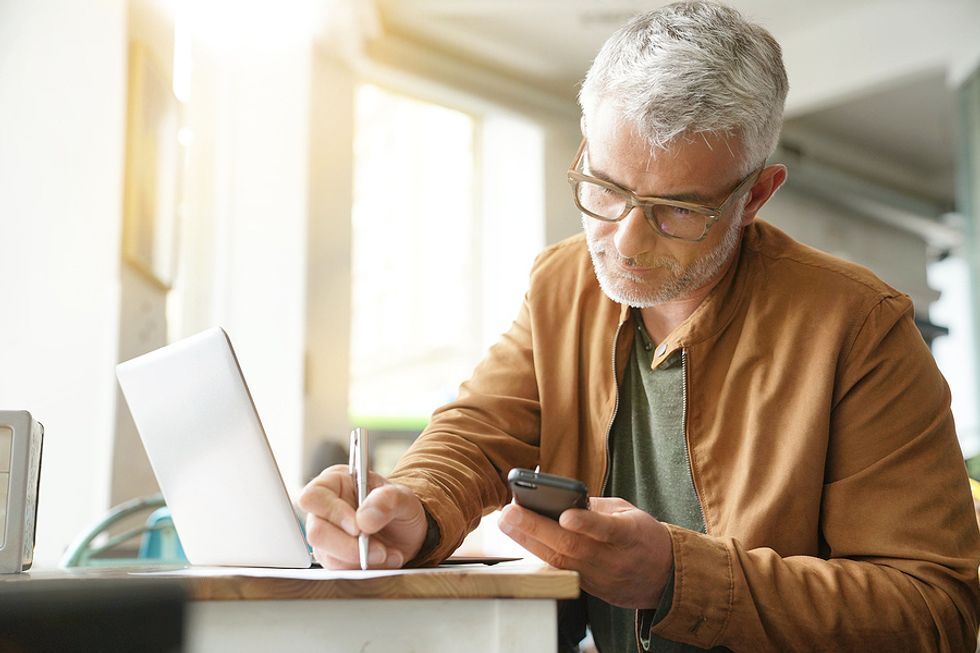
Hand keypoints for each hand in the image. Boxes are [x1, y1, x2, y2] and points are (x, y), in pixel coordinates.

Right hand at [298, 464, 427, 568]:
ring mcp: (326, 534)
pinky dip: (364, 568)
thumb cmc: (399, 506)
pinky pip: (339, 569)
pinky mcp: (332, 557)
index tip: (358, 527)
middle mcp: (324, 509)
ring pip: (327, 555)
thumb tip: (364, 519)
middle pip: (316, 532)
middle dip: (350, 546)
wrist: (406, 530)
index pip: (314, 496)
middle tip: (380, 549)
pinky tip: (383, 559)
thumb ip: (387, 500)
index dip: (333, 513)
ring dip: (361, 559)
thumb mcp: (403, 497)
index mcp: (335, 482)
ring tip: (387, 553)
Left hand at [498, 497, 672, 608]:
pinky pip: (560, 570)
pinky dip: (539, 553)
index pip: (607, 530)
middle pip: (571, 546)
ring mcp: (600, 577)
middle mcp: (613, 559)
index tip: (565, 514)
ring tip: (507, 522)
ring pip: (560, 560)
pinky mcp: (590, 588)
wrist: (663, 577)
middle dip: (535, 528)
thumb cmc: (643, 536)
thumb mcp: (628, 513)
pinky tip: (520, 538)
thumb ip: (596, 508)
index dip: (586, 523)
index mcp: (630, 535)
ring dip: (529, 541)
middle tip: (509, 511)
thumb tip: (560, 500)